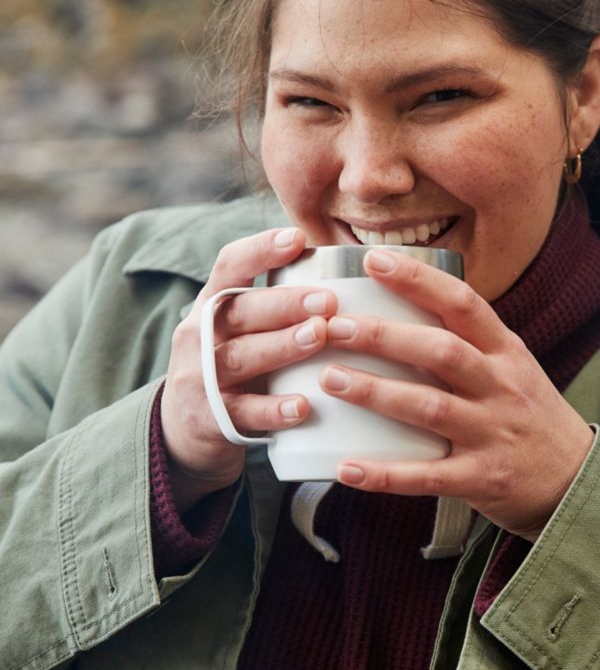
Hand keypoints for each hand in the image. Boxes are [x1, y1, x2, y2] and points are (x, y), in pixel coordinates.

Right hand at [161, 227, 337, 512]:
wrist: (185, 431)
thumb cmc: (234, 366)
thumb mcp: (241, 330)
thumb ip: (276, 302)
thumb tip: (344, 267)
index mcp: (213, 305)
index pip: (230, 266)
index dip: (261, 250)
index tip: (298, 238)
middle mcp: (200, 335)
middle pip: (239, 311)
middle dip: (284, 303)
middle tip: (328, 299)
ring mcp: (201, 378)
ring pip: (240, 357)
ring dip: (281, 346)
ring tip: (320, 335)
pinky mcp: (210, 420)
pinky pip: (243, 413)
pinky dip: (273, 410)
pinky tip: (303, 406)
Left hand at [320, 249, 594, 539]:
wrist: (574, 479)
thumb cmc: (526, 413)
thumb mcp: (510, 365)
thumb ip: (464, 339)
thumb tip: (395, 301)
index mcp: (505, 351)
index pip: (463, 304)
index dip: (418, 280)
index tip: (373, 261)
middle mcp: (501, 386)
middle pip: (442, 352)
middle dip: (385, 337)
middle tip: (334, 326)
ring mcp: (492, 433)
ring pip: (430, 408)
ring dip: (377, 393)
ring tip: (330, 380)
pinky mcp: (482, 479)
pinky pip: (427, 476)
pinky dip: (385, 474)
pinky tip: (345, 468)